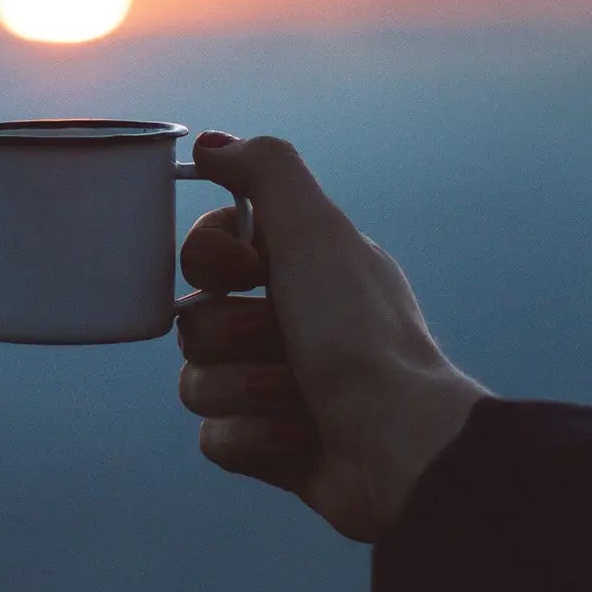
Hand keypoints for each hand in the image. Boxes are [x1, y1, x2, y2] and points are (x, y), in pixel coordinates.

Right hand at [177, 132, 487, 542]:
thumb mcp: (317, 229)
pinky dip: (255, 438)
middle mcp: (287, 322)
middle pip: (195, 318)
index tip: (245, 268)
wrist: (397, 442)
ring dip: (246, 388)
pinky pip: (215, 437)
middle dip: (234, 335)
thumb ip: (265, 170)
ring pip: (197, 381)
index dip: (210, 258)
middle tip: (287, 342)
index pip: (206, 249)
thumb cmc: (361, 333)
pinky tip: (300, 438)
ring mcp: (274, 387)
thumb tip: (210, 145)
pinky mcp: (268, 446)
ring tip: (299, 398)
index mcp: (300, 267)